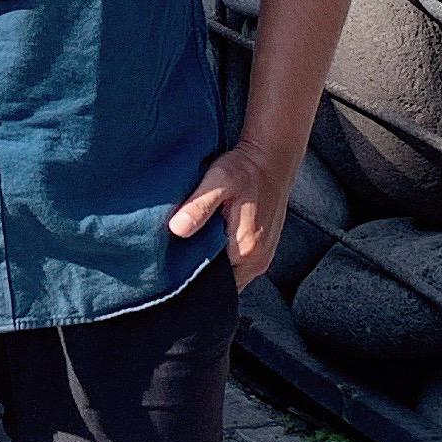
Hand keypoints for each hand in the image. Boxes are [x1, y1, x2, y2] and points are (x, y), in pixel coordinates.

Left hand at [168, 141, 290, 287]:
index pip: (210, 283)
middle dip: (198, 274)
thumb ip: (198, 207)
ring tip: (191, 247)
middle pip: (220, 282)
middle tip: (175, 257)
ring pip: (228, 275)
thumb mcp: (218, 182)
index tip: (169, 266)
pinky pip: (236, 266)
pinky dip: (221, 258)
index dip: (188, 277)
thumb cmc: (245, 169)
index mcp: (246, 251)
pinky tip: (208, 241)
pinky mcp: (261, 250)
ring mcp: (262, 257)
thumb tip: (177, 229)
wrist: (271, 158)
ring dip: (210, 265)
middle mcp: (257, 261)